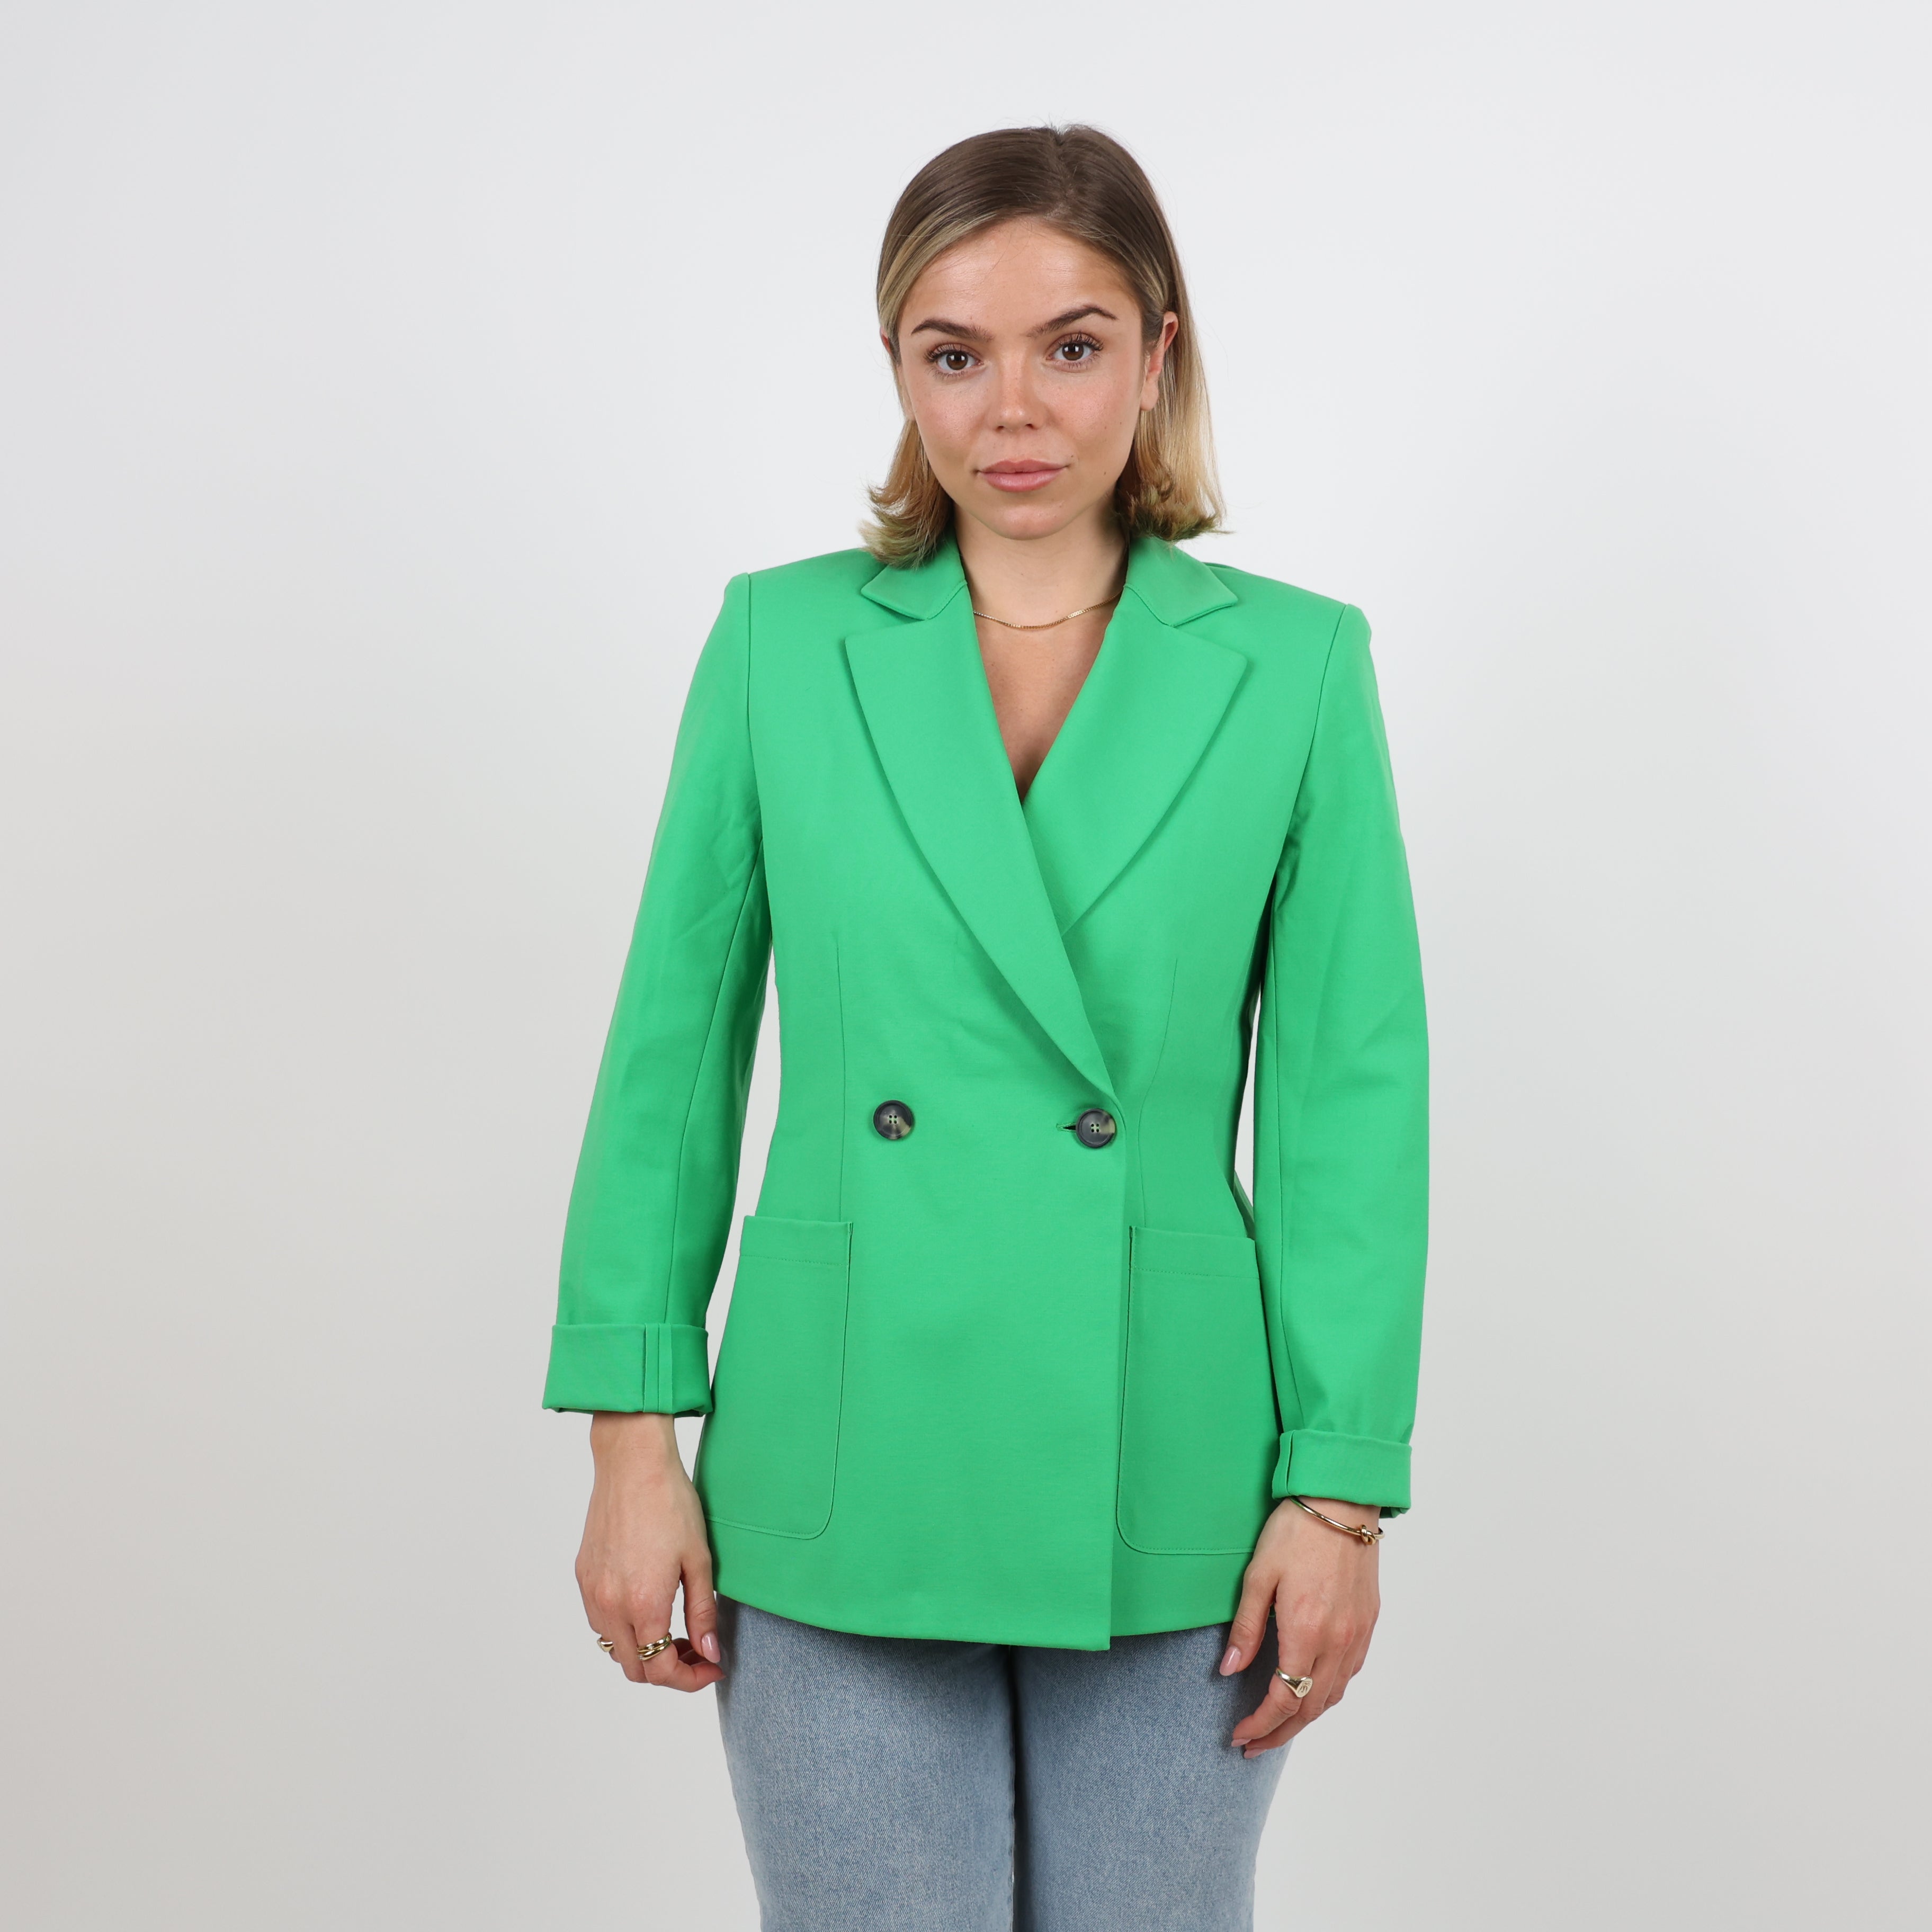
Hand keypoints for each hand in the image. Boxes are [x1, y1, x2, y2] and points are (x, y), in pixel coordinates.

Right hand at [576, 1412, 722, 1691]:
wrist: (632, 1463)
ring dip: (643, 1651)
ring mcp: (591, 1591)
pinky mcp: (582, 1575)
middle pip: (634, 1668)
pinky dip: (623, 1628)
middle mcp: (610, 1604)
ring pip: (613, 1648)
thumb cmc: (671, 1503)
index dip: (689, 1679)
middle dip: (668, 1670)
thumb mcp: (699, 1560)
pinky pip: (599, 1620)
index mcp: (643, 1603)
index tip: (711, 1667)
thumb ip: (702, 1613)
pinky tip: (647, 1605)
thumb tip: (709, 1654)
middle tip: (696, 1650)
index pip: (660, 1670)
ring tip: (673, 1629)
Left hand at [1222, 1496, 1379, 1755]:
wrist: (1341, 1501)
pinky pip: (1350, 1673)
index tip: (1239, 1736)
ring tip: (1279, 1726)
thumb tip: (1230, 1670)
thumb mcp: (1258, 1576)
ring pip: (1334, 1695)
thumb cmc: (1296, 1531)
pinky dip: (1328, 1693)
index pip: (1284, 1699)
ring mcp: (1358, 1634)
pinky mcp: (1368, 1622)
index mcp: (1307, 1631)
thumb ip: (1246, 1628)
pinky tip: (1311, 1691)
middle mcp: (1338, 1641)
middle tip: (1254, 1745)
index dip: (1260, 1724)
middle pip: (1311, 1708)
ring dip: (1306, 1718)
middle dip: (1280, 1733)